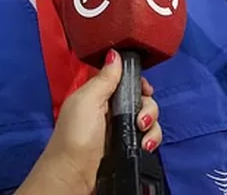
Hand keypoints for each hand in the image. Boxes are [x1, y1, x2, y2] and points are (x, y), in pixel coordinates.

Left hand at [17, 49, 161, 193]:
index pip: (127, 80)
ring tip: (143, 134)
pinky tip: (146, 145)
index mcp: (100, 94)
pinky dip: (152, 139)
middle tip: (141, 119)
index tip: (145, 88)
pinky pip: (150, 136)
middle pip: (143, 98)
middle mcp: (113, 109)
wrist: (74, 174)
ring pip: (150, 117)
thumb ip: (105, 78)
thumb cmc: (77, 134)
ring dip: (152, 124)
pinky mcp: (131, 145)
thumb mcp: (88, 100)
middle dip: (149, 106)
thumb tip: (115, 52)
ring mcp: (123, 128)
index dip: (139, 82)